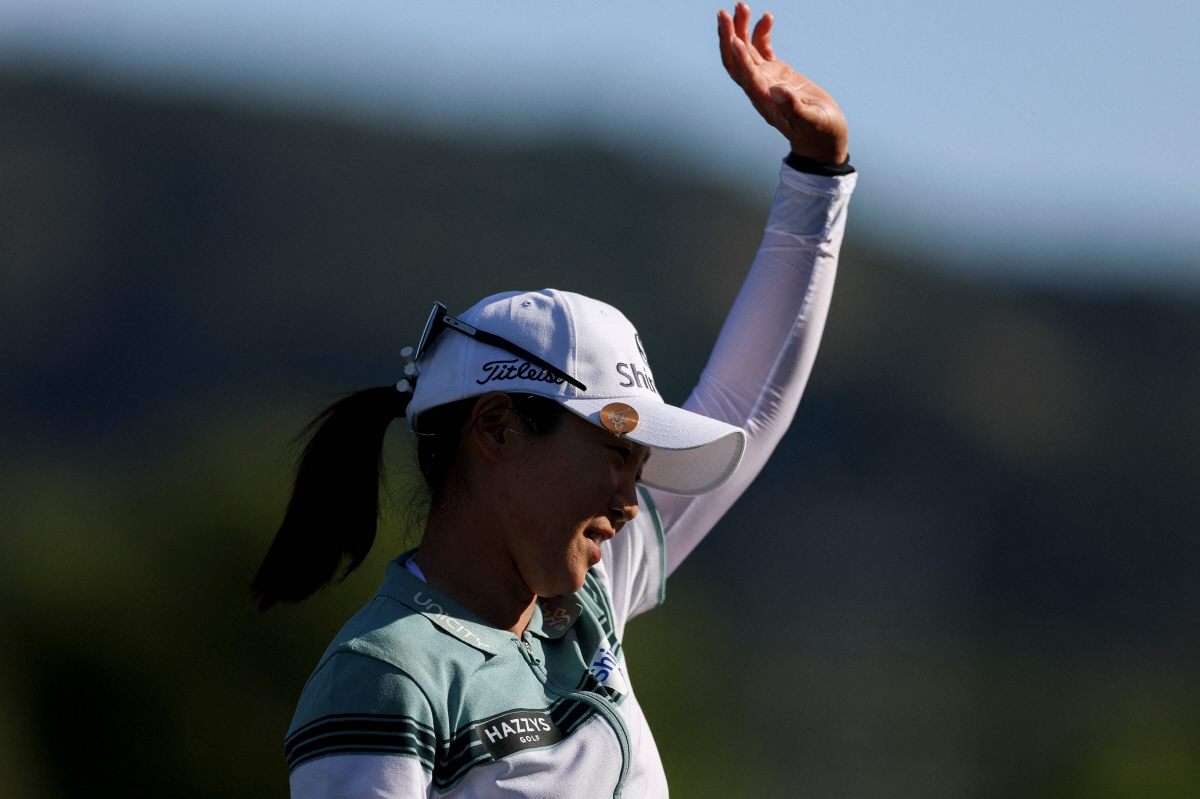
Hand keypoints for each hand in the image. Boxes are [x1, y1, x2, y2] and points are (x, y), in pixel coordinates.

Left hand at [718, 3, 848, 164]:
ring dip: (741, 29)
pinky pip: (762, 50)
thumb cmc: (819, 133)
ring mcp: (766, 79)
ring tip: (742, 5)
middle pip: (736, 60)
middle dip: (728, 37)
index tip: (734, 38)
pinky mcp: (776, 73)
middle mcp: (759, 88)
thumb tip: (776, 90)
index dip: (739, 58)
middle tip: (724, 13)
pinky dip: (761, 33)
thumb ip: (794, 108)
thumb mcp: (811, 121)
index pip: (746, 76)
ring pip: (746, 51)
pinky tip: (767, 17)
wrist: (823, 139)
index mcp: (764, 101)